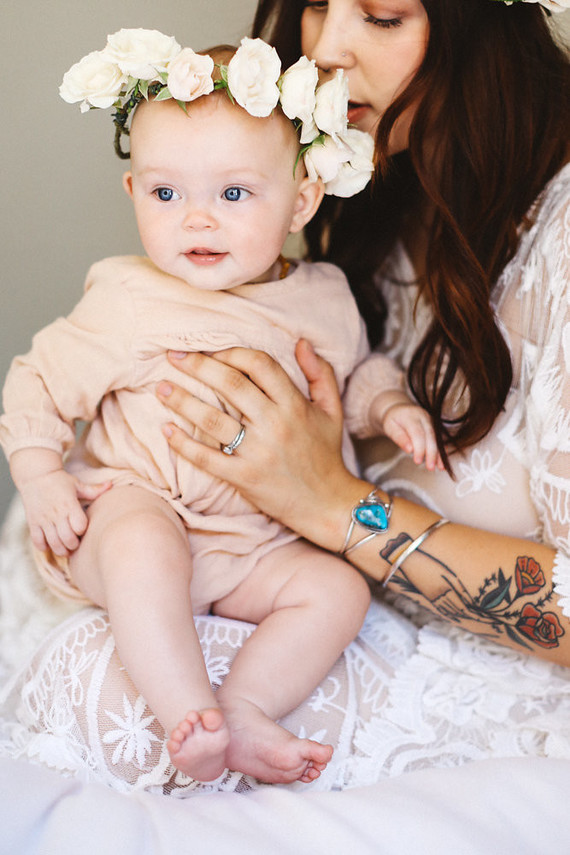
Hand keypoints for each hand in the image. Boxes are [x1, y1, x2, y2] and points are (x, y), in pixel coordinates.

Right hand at [19, 469, 110, 555]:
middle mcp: (56, 513)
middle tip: (75, 544)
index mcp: (69, 504)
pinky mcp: (33, 522)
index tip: (82, 529)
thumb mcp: (77, 484)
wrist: (36, 475)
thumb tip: (111, 485)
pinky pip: (37, 541)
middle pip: (67, 538)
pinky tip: (49, 545)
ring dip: (61, 550)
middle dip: (73, 545)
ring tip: (65, 549)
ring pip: (53, 543)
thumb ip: (94, 490)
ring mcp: (44, 519)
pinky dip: (44, 547)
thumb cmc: (60, 481)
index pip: (79, 526)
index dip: (82, 530)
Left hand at [157, 340, 367, 548]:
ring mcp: (259, 452)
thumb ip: (321, 373)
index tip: (210, 350)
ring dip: (182, 400)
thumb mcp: (332, 410)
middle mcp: (276, 424)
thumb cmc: (326, 455)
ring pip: (213, 419)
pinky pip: (207, 458)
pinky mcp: (245, 478)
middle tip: (173, 356)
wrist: (328, 505)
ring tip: (161, 388)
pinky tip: (166, 430)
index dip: (232, 352)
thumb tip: (301, 342)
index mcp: (295, 405)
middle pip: (230, 385)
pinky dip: (184, 444)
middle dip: (198, 366)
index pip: (259, 365)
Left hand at [382, 403, 443, 470]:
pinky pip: (441, 440)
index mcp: (411, 416)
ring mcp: (432, 421)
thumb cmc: (393, 420)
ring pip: (438, 438)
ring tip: (440, 467)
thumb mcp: (390, 427)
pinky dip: (442, 451)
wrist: (399, 410)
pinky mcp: (435, 427)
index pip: (417, 433)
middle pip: (430, 436)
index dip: (419, 448)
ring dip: (440, 454)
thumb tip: (409, 449)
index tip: (418, 461)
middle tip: (430, 467)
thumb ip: (399, 437)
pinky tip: (442, 462)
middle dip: (431, 453)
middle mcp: (424, 417)